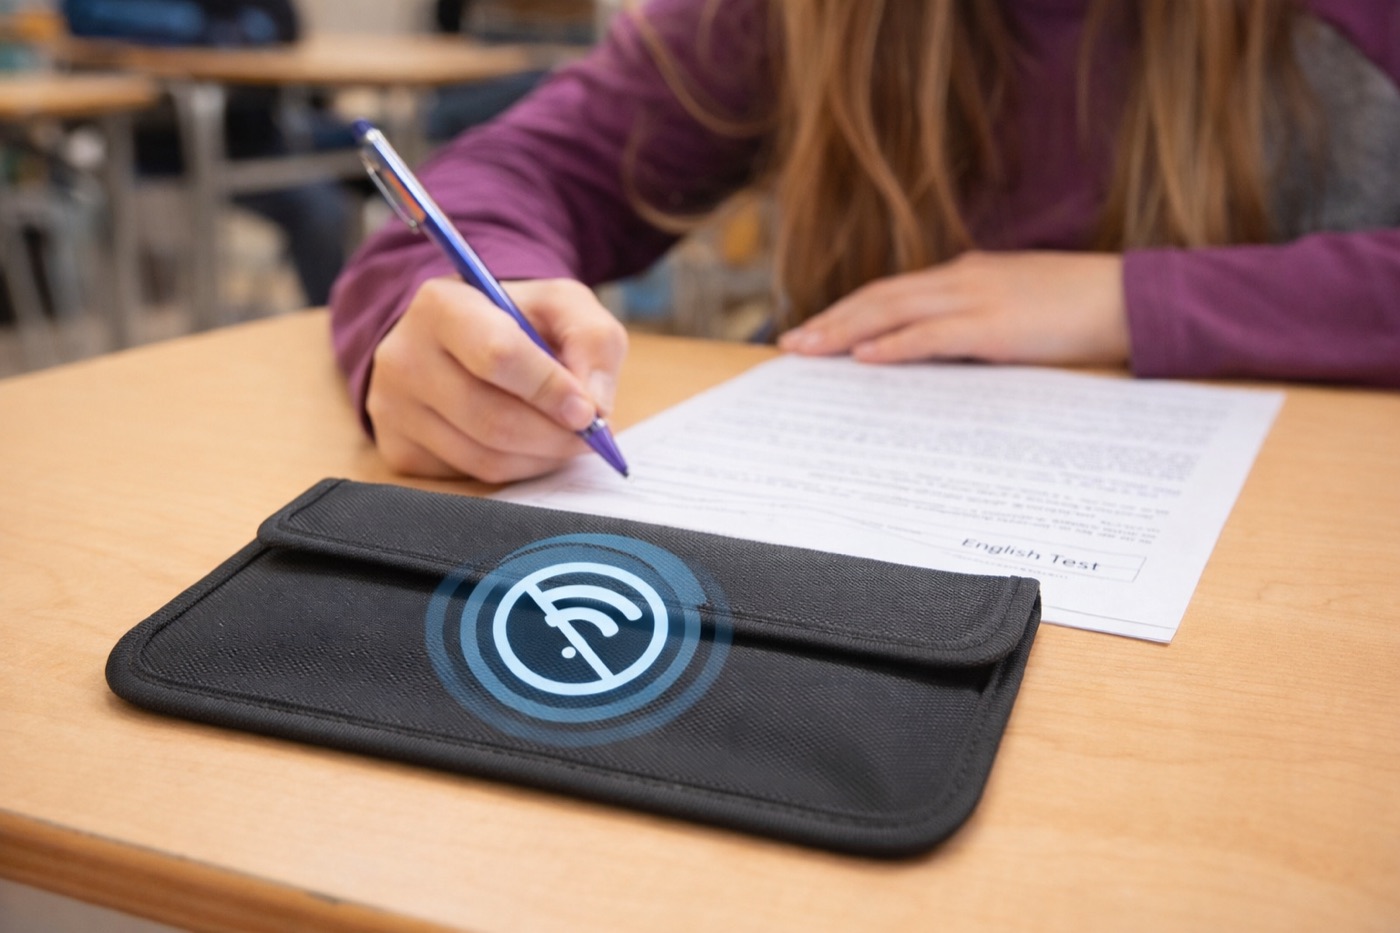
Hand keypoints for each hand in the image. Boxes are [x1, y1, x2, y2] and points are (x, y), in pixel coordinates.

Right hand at [366, 277, 626, 482]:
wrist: (462, 340)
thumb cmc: (518, 321)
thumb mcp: (564, 306)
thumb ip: (592, 340)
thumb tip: (595, 405)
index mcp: (442, 305)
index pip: (497, 355)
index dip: (550, 389)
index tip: (589, 410)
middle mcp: (405, 357)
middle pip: (491, 417)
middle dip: (554, 436)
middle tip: (590, 437)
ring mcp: (395, 409)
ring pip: (484, 457)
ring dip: (541, 457)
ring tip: (565, 439)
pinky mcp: (400, 450)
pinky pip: (472, 476)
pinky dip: (517, 470)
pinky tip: (530, 447)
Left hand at [777, 251, 1128, 365]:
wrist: (1134, 298)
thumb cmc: (1084, 309)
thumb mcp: (1021, 307)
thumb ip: (981, 319)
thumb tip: (948, 347)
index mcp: (969, 275)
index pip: (894, 291)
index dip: (850, 309)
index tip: (816, 328)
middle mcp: (963, 280)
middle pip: (880, 297)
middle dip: (831, 320)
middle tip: (790, 342)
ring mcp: (976, 299)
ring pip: (893, 311)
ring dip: (845, 331)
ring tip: (808, 349)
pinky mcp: (993, 327)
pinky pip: (930, 336)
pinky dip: (892, 345)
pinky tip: (863, 357)